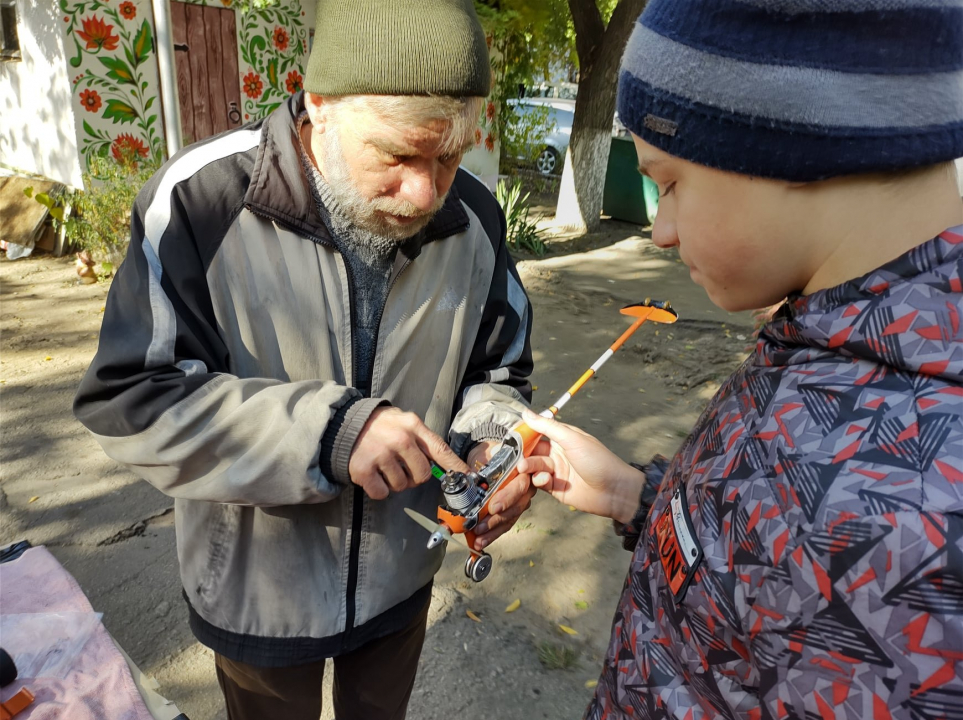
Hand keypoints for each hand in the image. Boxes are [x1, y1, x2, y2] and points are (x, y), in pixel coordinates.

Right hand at [350, 406, 468, 499]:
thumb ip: (423, 439)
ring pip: (402, 486)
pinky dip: (379, 489)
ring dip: (395, 483)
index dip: (456, 467)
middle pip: (423, 474)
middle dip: (415, 477)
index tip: (469, 478)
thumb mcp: (404, 422)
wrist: (345, 424)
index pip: (441, 450)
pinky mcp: (364, 470)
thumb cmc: (381, 426)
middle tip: (403, 468)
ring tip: (385, 467)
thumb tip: (448, 464)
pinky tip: (373, 475)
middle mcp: (400, 439)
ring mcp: (381, 455)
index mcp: (413, 426)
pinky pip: (382, 493)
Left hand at [467, 439, 535, 550]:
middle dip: (497, 518)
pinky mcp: (512, 511)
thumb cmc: (488, 454)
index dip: (507, 497)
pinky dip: (492, 534)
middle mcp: (527, 486)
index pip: (520, 485)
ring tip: (478, 537)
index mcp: (524, 469)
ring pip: (510, 518)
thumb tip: (479, 470)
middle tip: (480, 526)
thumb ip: (488, 461)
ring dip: (493, 530)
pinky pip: (505, 525)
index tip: (493, 507)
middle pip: (517, 505)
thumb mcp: (487, 453)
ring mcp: (521, 500)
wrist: (486, 456)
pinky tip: (480, 541)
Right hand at [515, 410, 645, 522]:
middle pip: (532, 451)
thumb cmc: (598, 460)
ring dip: (528, 466)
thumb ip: (547, 427)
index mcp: (562, 438)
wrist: (614, 491)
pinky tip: (545, 480)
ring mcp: (556, 471)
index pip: (537, 432)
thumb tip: (525, 413)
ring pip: (534, 467)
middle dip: (522, 453)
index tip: (509, 435)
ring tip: (524, 468)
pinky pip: (539, 482)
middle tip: (513, 456)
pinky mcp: (555, 488)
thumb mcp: (572, 439)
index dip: (523, 434)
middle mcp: (557, 453)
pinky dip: (538, 480)